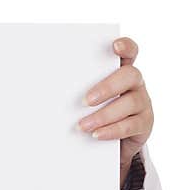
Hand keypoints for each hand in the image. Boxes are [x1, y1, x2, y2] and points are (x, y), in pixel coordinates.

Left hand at [78, 37, 153, 188]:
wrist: (105, 144)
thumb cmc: (90, 113)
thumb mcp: (84, 99)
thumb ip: (76, 88)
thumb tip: (44, 88)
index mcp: (120, 71)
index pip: (130, 52)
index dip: (126, 46)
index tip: (114, 46)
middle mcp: (135, 83)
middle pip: (130, 75)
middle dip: (108, 87)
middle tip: (85, 100)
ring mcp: (142, 102)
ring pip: (130, 102)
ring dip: (104, 114)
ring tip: (82, 125)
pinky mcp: (144, 123)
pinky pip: (131, 125)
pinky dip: (112, 130)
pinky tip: (96, 134)